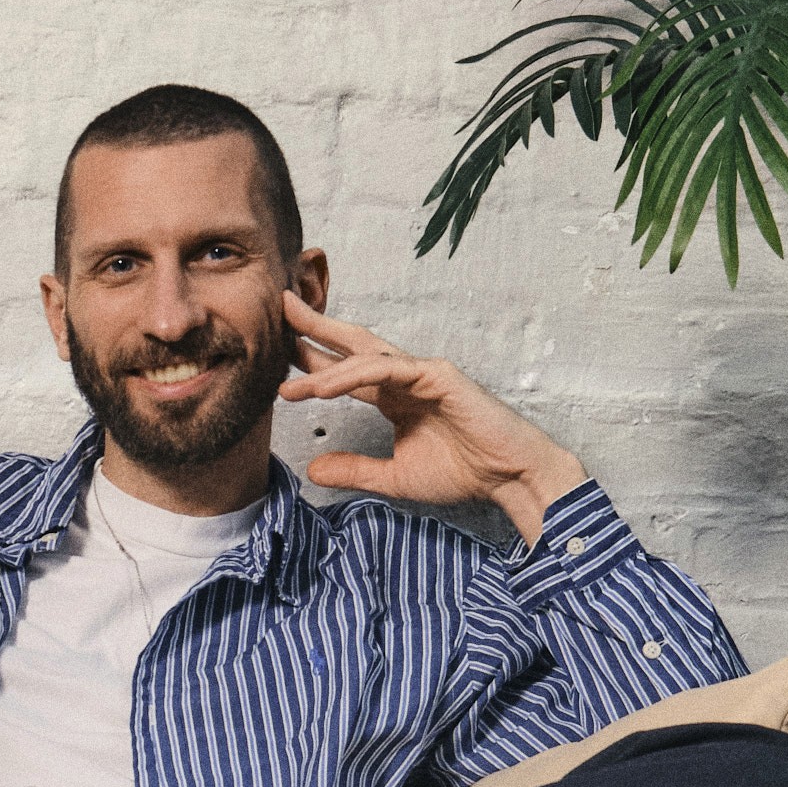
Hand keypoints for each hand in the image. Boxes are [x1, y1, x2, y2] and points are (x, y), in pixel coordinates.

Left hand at [278, 291, 587, 545]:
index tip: (278, 362)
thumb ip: (354, 471)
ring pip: (365, 357)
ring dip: (325, 366)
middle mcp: (406, 378)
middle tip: (281, 309)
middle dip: (316, 328)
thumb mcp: (394, 477)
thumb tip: (312, 471)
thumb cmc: (464, 472)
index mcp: (396, 396)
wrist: (509, 477)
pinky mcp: (439, 375)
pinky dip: (354, 376)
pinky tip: (325, 387)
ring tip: (290, 383)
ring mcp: (423, 372)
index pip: (347, 371)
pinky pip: (387, 369)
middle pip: (354, 345)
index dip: (314, 362)